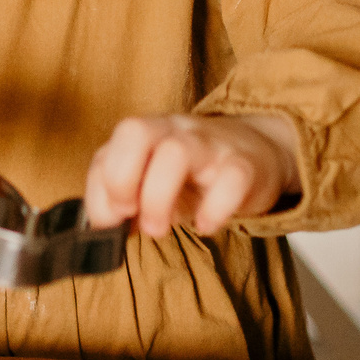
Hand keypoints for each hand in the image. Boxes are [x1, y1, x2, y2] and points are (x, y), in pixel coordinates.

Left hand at [82, 115, 300, 237]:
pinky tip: (205, 225)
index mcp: (148, 133)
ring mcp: (211, 145)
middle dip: (121, 180)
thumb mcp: (152, 181)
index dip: (101, 188)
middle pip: (136, 131)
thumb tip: (102, 227)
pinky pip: (231, 179)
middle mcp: (175, 131)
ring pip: (176, 152)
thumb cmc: (194, 174)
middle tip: (130, 216)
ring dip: (157, 199)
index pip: (109, 148)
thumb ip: (122, 198)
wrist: (258, 153)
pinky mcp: (245, 166)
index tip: (110, 221)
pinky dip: (214, 209)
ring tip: (159, 229)